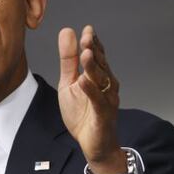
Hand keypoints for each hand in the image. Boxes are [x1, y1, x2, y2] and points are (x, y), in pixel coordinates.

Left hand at [58, 25, 126, 173]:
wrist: (92, 143)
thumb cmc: (81, 112)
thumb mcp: (68, 83)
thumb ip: (67, 60)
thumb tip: (67, 32)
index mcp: (97, 76)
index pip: (97, 55)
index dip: (92, 43)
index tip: (87, 29)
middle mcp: (105, 85)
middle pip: (100, 65)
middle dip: (93, 50)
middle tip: (86, 37)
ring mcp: (106, 100)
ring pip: (101, 81)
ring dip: (93, 67)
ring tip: (85, 54)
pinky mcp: (102, 115)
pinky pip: (97, 102)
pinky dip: (91, 91)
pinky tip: (83, 81)